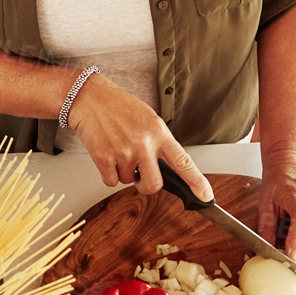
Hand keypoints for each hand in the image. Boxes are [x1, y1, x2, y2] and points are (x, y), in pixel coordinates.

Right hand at [67, 74, 212, 201]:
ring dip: (123, 172)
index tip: (206, 196)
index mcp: (159, 132)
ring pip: (128, 182)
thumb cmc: (118, 106)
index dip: (197, 181)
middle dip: (146, 185)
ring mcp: (124, 152)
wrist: (89, 98)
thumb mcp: (148, 119)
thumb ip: (158, 142)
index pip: (183, 162)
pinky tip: (106, 154)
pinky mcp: (104, 158)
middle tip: (139, 175)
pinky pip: (110, 181)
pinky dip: (108, 173)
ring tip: (117, 149)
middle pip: (154, 184)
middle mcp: (144, 144)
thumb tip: (165, 167)